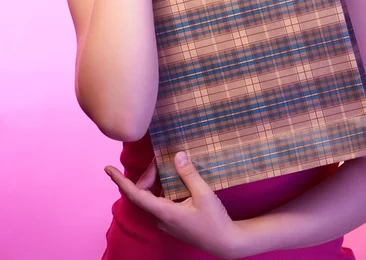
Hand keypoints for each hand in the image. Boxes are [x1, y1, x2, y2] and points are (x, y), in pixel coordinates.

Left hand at [105, 151, 242, 258]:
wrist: (225, 242)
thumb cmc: (214, 220)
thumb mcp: (203, 194)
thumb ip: (189, 174)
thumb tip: (177, 155)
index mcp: (164, 213)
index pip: (135, 195)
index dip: (120, 181)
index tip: (108, 169)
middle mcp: (160, 219)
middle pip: (141, 194)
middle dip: (145, 175)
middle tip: (158, 161)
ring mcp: (165, 222)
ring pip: (149, 199)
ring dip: (152, 182)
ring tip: (162, 167)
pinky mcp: (172, 221)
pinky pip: (157, 202)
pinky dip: (159, 188)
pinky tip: (171, 179)